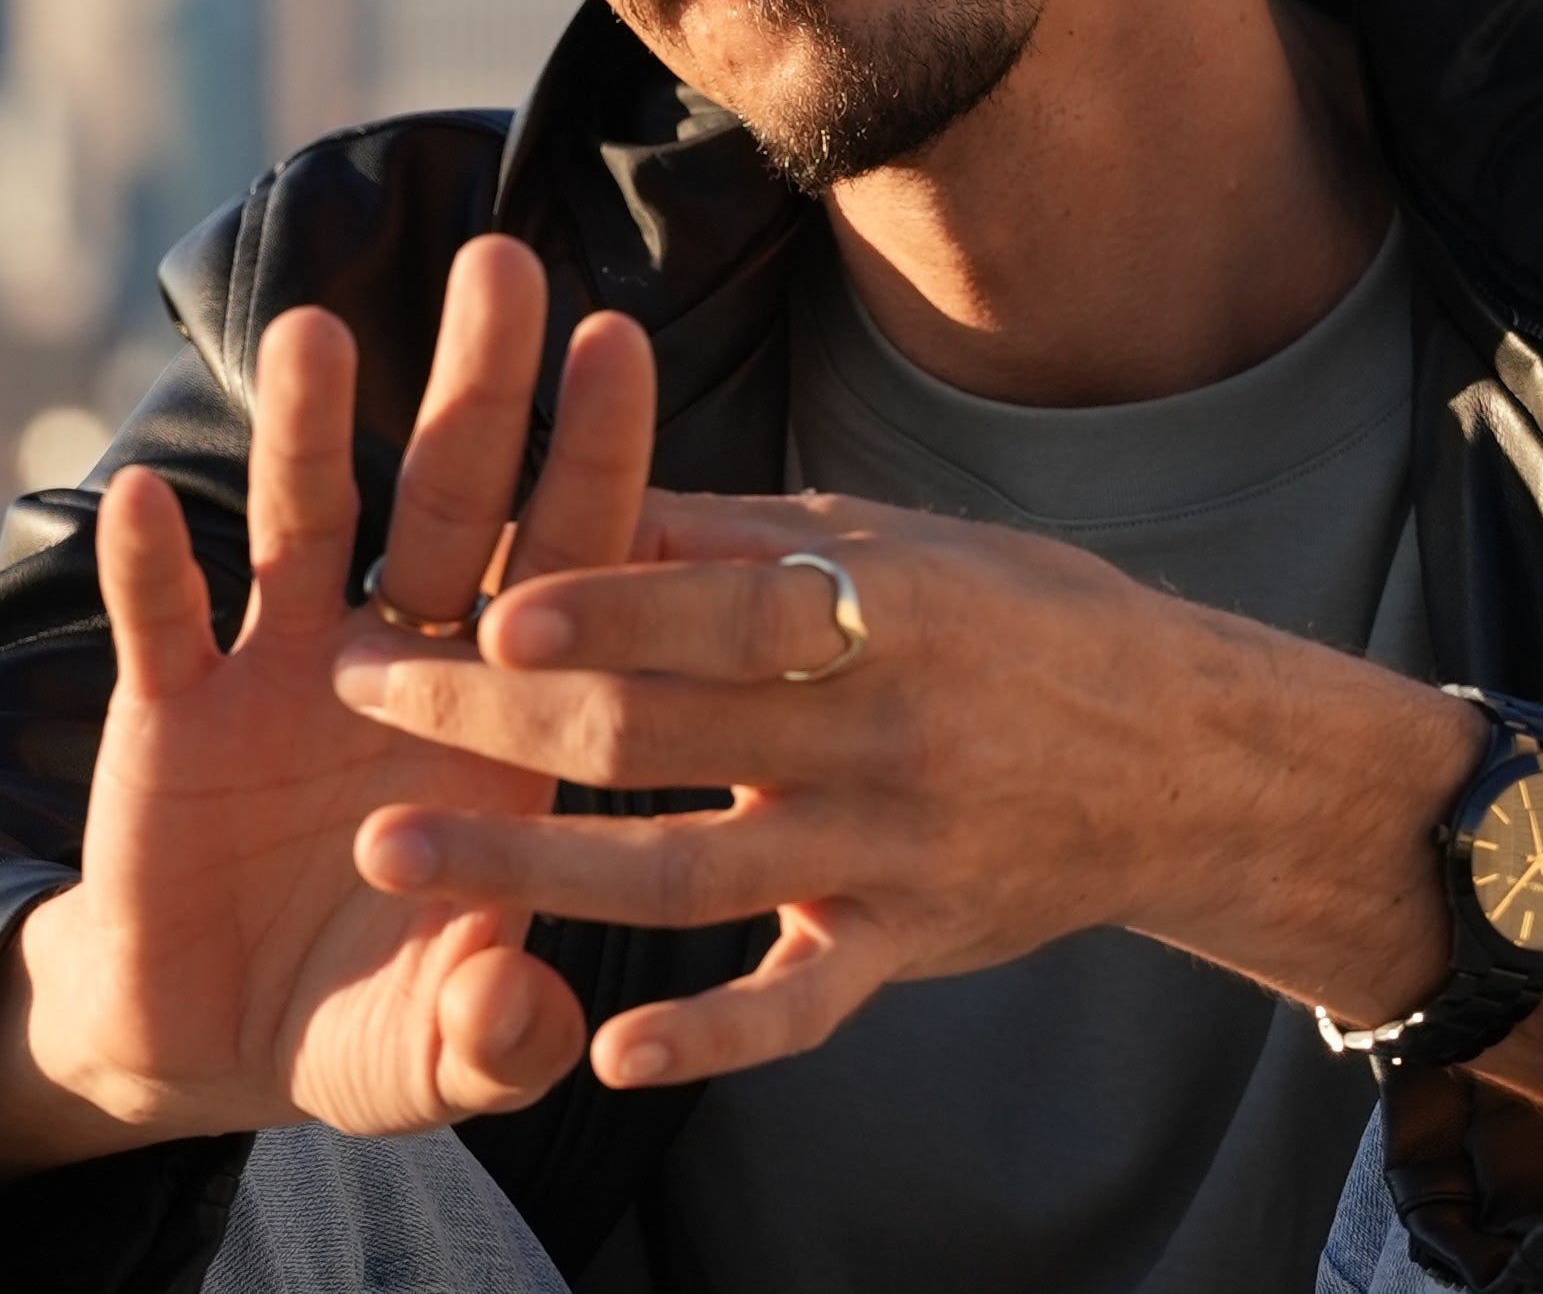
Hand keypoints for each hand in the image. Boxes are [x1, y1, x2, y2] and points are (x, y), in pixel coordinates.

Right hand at [0, 237, 655, 1202]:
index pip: (567, 570)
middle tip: (502, 260)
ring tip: (311, 334)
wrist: (210, 1040)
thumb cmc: (364, 1021)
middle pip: (448, 507)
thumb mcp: (438, 1050)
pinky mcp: (169, 714)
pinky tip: (142, 498)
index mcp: (503, 723)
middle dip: (475, 391)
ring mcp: (279, 676)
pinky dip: (149, 569)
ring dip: (304, 437)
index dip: (592, 463)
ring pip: (301, 530)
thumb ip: (493, 1038)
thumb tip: (534, 1021)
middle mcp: (400, 666)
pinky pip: (162, 626)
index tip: (620, 343)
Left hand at [334, 491, 1542, 1101]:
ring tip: (396, 858)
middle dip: (494, 719)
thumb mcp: (898, 543)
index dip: (598, 608)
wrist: (1185, 755)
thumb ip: (744, 535)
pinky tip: (608, 1049)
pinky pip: (798, 1007)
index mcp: (876, 609)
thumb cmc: (1017, 616)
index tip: (475, 602)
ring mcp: (889, 850)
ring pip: (687, 876)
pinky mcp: (904, 945)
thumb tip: (590, 494)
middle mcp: (877, 732)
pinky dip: (709, 1036)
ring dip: (534, 872)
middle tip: (357, 693)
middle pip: (659, 735)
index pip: (716, 609)